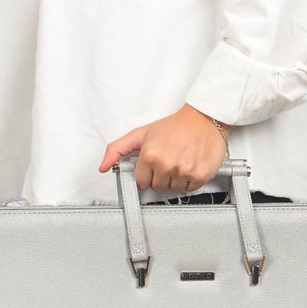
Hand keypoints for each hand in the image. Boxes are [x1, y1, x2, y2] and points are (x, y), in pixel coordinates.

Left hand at [99, 104, 228, 193]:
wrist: (203, 119)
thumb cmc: (174, 126)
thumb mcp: (141, 134)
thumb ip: (117, 149)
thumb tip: (103, 167)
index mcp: (150, 155)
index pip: (142, 182)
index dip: (147, 173)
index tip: (154, 164)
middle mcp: (166, 164)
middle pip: (158, 187)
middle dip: (161, 176)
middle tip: (168, 160)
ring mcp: (184, 171)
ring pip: (174, 189)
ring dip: (176, 179)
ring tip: (180, 161)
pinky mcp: (200, 175)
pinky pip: (190, 188)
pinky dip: (191, 179)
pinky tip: (190, 164)